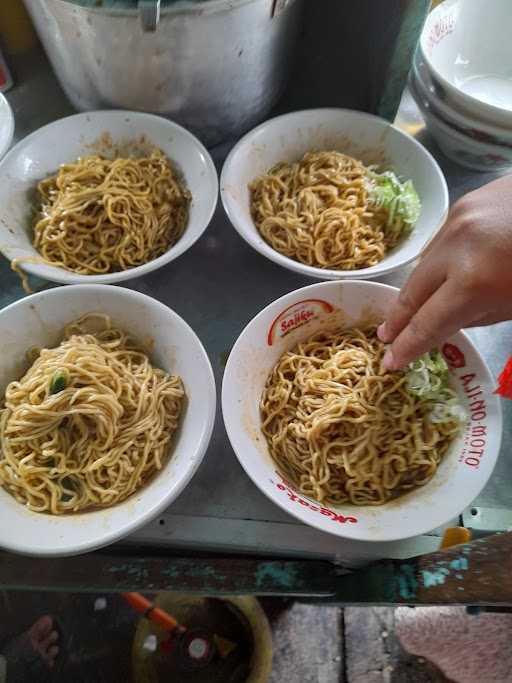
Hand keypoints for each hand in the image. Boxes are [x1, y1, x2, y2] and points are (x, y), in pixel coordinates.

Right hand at [378, 174, 511, 368]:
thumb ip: (477, 317)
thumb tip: (447, 322)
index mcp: (474, 282)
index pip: (428, 323)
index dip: (408, 346)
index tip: (391, 362)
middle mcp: (454, 249)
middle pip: (413, 291)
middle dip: (399, 318)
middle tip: (386, 336)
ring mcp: (456, 220)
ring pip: (424, 264)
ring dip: (418, 288)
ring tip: (411, 308)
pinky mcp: (463, 202)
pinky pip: (440, 241)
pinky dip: (438, 262)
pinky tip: (444, 272)